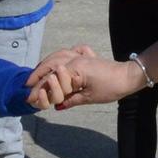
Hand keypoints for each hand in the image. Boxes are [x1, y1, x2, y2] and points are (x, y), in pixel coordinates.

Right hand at [30, 45, 148, 108]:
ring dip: (46, 63)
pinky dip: (62, 55)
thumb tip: (57, 106)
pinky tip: (60, 60)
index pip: (51, 78)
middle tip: (28, 85)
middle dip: (38, 74)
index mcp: (74, 69)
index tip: (29, 98)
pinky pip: (71, 51)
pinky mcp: (88, 56)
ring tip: (38, 73)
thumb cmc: (111, 88)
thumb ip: (71, 100)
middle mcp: (75, 58)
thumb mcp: (89, 97)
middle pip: (50, 64)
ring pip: (58, 55)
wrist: (128, 77)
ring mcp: (81, 55)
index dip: (39, 89)